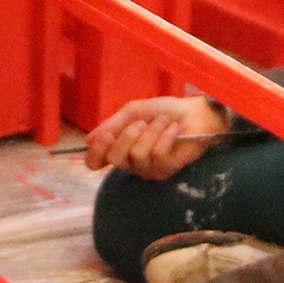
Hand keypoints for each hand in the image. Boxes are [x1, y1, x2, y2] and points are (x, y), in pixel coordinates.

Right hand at [84, 95, 224, 178]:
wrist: (195, 113)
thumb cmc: (164, 111)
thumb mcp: (134, 112)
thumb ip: (112, 124)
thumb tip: (88, 139)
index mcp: (118, 147)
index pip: (95, 162)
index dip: (96, 151)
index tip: (106, 136)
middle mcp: (130, 162)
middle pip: (114, 159)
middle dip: (126, 136)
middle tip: (141, 123)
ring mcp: (148, 169)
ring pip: (137, 155)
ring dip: (151, 132)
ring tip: (163, 122)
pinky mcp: (166, 170)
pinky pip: (157, 154)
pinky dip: (165, 136)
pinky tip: (173, 129)